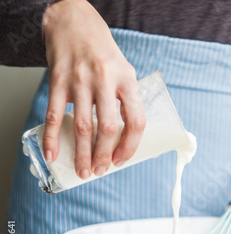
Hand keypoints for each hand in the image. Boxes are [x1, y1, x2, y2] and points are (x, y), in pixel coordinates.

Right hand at [42, 0, 145, 178]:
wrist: (74, 23)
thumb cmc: (103, 53)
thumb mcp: (125, 71)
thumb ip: (126, 100)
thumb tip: (123, 138)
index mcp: (127, 80)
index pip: (136, 121)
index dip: (130, 145)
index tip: (121, 160)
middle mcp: (105, 81)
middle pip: (108, 128)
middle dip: (104, 155)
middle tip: (100, 171)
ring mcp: (80, 81)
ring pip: (83, 126)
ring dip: (83, 153)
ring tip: (83, 170)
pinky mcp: (58, 81)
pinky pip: (55, 116)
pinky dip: (53, 138)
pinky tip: (53, 154)